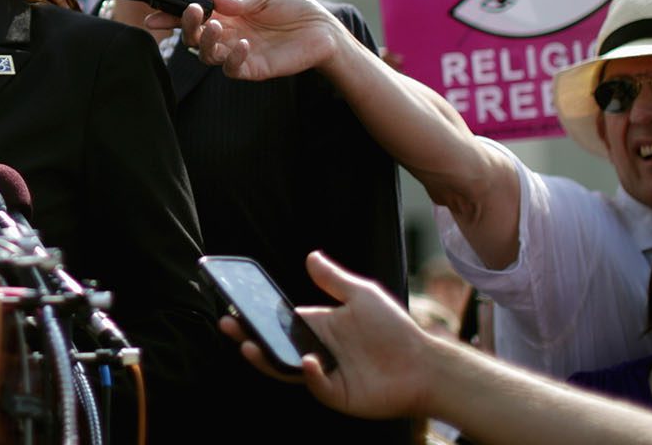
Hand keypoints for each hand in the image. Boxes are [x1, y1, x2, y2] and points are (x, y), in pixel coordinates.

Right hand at [181, 0, 344, 81]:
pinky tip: (243, 43)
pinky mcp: (253, 69)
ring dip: (205, 41)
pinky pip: (232, 69)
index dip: (172, 16)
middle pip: (194, 37)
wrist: (323, 29)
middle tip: (192, 13)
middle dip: (186, 26)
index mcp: (227, 15)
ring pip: (207, 55)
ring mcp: (238, 53)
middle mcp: (228, 35)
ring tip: (215, 26)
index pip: (194, 16)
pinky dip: (232, 58)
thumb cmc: (294, 8)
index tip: (153, 15)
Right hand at [222, 250, 438, 419]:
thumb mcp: (362, 295)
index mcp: (319, 327)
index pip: (280, 322)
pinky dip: (309, 375)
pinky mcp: (338, 395)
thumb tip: (310, 255)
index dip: (257, 316)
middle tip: (227, 325)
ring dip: (266, 358)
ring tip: (248, 345)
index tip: (235, 305)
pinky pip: (316, 386)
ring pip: (286, 369)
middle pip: (275, 346)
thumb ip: (334, 279)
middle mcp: (317, 351)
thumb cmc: (395, 329)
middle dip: (249, 336)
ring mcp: (325, 375)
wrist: (424, 364)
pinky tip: (308, 362)